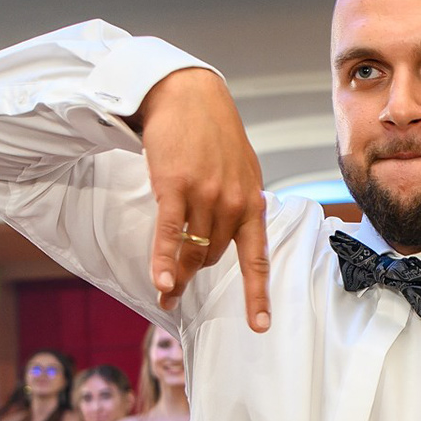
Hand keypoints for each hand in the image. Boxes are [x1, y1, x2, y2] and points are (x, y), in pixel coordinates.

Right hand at [137, 67, 271, 331]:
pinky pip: (169, 235)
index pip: (257, 258)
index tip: (259, 326)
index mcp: (253, 201)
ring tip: (165, 294)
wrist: (187, 95)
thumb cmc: (212, 133)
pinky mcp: (176, 187)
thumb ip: (240, 203)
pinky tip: (161, 284)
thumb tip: (235, 236)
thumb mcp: (241, 169)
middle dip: (196, 272)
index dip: (257, 294)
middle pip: (213, 256)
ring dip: (176, 274)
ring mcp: (206, 195)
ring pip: (191, 250)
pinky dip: (163, 262)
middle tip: (178, 290)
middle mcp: (234, 202)